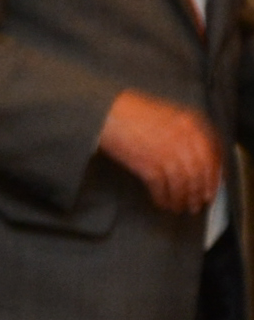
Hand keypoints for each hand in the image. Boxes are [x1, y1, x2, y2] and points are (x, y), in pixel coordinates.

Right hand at [99, 89, 224, 215]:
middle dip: (199, 192)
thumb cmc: (133, 111)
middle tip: (197, 204)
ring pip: (183, 184)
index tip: (211, 187)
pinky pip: (162, 188)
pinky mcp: (148, 166)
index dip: (213, 175)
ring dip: (182, 199)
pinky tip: (162, 203)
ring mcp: (166, 154)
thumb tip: (198, 159)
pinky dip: (163, 198)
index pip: (213, 155)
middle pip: (199, 173)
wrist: (105, 112)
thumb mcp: (169, 115)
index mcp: (192, 124)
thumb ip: (187, 133)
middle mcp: (184, 139)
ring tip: (180, 207)